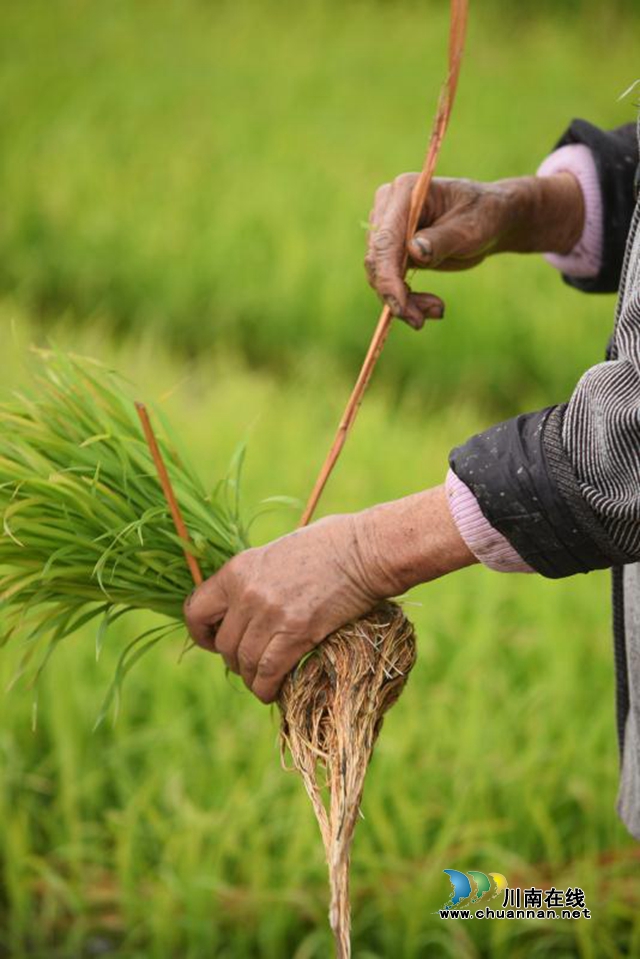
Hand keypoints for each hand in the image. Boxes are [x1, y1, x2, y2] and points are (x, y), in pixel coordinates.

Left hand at [184, 485, 475, 702]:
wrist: (366, 550)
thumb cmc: (332, 544)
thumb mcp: (280, 551)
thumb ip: (258, 577)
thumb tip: (249, 602)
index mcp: (238, 569)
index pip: (196, 610)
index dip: (202, 633)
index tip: (215, 643)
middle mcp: (247, 592)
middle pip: (224, 644)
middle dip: (234, 661)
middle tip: (251, 665)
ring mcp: (271, 613)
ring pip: (244, 663)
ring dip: (252, 678)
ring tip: (264, 682)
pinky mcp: (297, 632)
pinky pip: (268, 672)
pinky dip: (267, 689)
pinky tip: (274, 692)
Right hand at [364, 172, 583, 327]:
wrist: (489, 219)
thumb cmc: (484, 217)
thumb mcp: (471, 230)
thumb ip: (442, 240)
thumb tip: (413, 252)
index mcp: (405, 192)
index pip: (385, 240)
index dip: (388, 277)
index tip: (400, 307)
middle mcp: (388, 207)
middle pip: (377, 260)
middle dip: (396, 295)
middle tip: (425, 318)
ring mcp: (386, 228)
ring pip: (379, 275)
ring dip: (404, 301)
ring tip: (437, 310)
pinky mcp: (391, 249)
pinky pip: (388, 281)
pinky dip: (407, 299)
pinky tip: (431, 306)